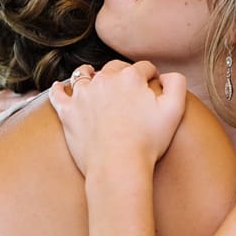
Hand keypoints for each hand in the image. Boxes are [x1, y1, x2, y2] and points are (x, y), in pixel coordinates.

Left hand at [49, 60, 186, 175]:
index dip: (151, 75)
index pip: (144, 68)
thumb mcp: (174, 110)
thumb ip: (177, 84)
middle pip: (115, 68)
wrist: (118, 166)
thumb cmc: (148, 142)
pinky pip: (58, 94)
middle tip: (127, 88)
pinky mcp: (67, 112)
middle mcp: (104, 80)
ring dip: (90, 74)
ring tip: (91, 76)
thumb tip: (165, 75)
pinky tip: (60, 86)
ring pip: (84, 75)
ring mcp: (83, 95)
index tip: (153, 84)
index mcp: (130, 77)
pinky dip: (59, 89)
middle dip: (123, 74)